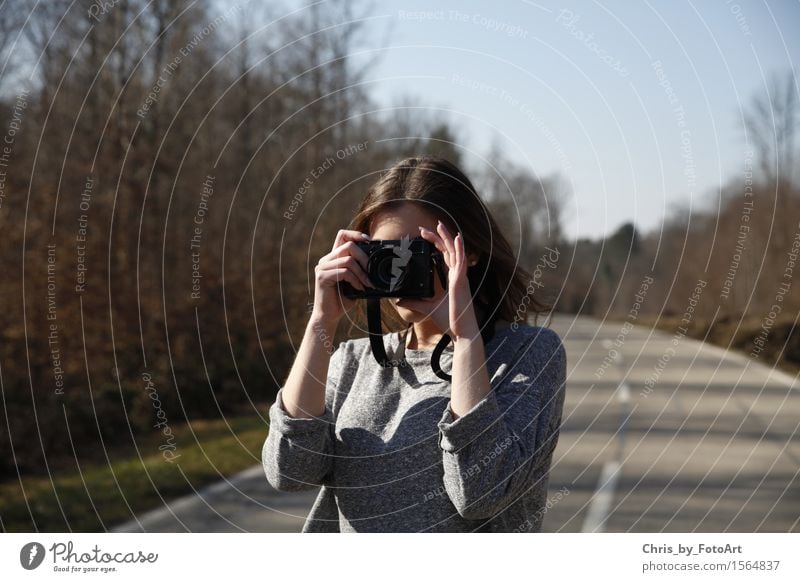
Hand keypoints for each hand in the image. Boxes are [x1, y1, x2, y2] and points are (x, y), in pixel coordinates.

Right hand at [311, 229, 374, 324]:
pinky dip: (355, 280)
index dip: (356, 234)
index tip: (370, 241)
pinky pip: (344, 272)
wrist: (329, 316)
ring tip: (367, 284)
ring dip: (362, 273)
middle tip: (371, 271)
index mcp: (333, 258)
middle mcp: (326, 260)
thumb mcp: (355, 281)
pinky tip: (359, 288)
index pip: (342, 235)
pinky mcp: (322, 277)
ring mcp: (322, 268)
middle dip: (364, 257)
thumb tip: (377, 263)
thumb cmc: (343, 299)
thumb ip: (360, 270)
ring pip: (348, 260)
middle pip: (348, 246)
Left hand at [396, 220, 479, 339]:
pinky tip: (456, 238)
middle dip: (439, 237)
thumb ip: (414, 303)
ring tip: (440, 224)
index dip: (436, 245)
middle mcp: (458, 275)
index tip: (426, 236)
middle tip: (427, 226)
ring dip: (447, 237)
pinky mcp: (461, 281)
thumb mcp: (428, 308)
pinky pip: (461, 261)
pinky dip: (460, 248)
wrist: (462, 331)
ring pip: (454, 252)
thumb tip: (400, 301)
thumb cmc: (451, 320)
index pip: (445, 257)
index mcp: (453, 279)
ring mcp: (461, 277)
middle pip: (448, 251)